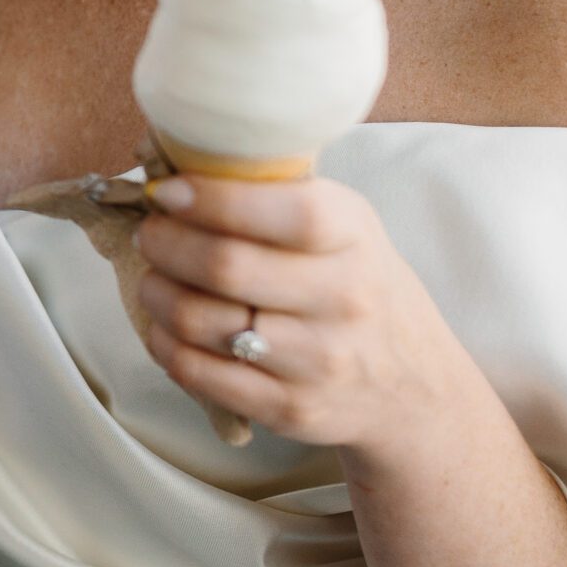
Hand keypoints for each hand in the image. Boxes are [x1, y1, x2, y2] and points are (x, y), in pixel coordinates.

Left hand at [132, 175, 463, 452]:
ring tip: (154, 280)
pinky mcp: (290, 408)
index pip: (286, 211)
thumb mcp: (346, 228)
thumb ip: (276, 195)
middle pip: (225, 265)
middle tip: (150, 234)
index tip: (166, 191)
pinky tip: (165, 327)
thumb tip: (171, 158)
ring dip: (156, 293)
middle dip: (165, 243)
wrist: (415, 388)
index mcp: (353, 238)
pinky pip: (199, 373)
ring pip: (200, 321)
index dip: (212, 198)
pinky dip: (164, 345)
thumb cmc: (358, 287)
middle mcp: (342, 299)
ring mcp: (318, 360)